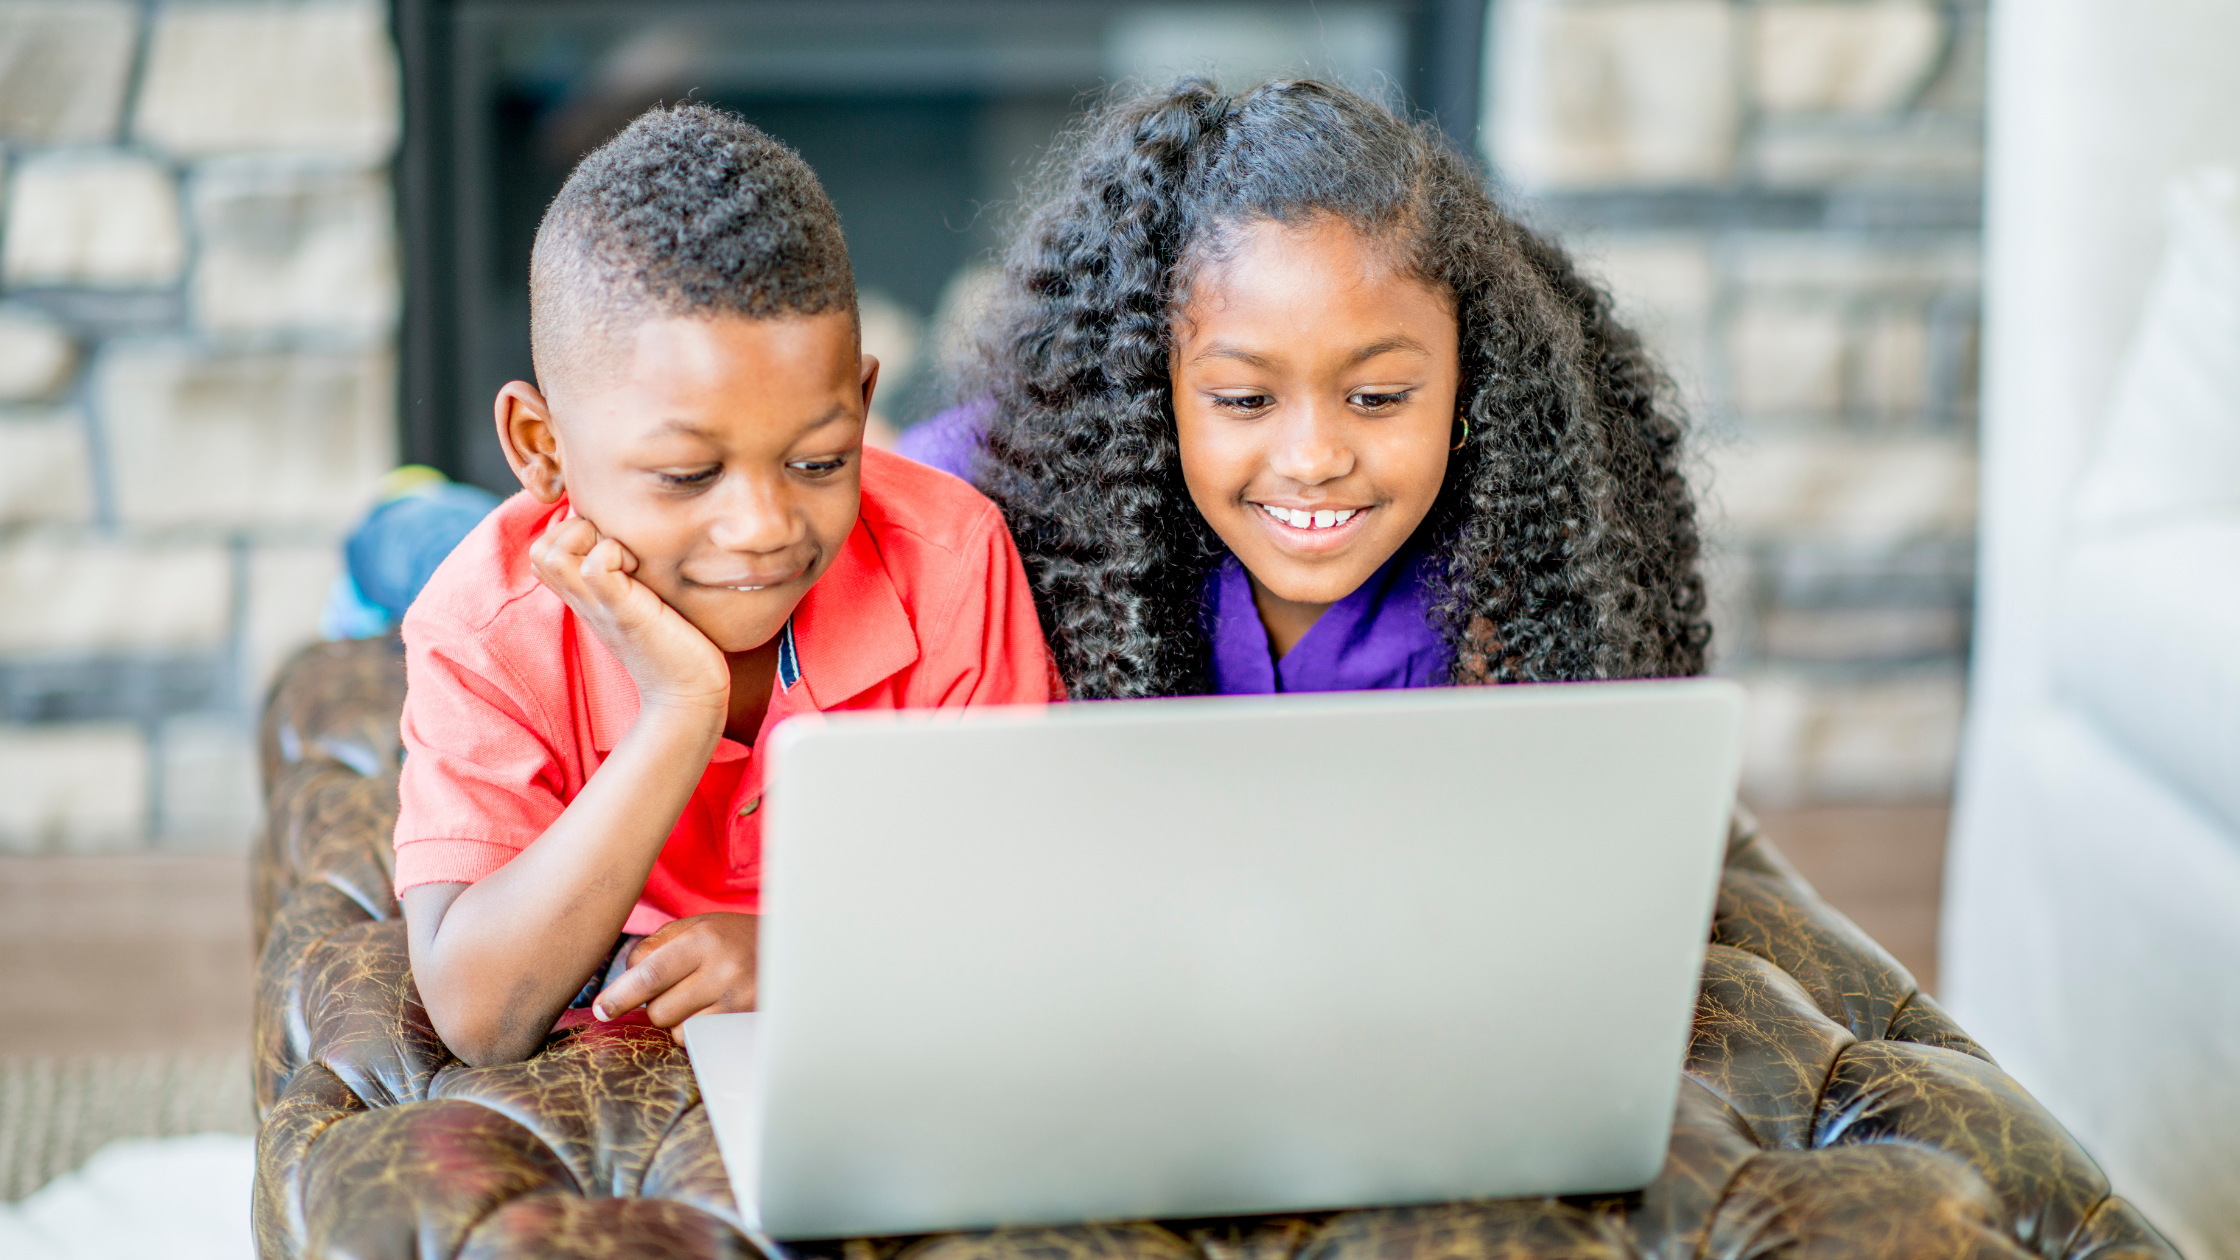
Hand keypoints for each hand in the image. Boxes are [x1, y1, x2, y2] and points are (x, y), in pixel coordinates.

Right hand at [530, 511, 727, 714]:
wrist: (688, 694)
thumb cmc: (675, 645)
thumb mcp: (642, 601)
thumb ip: (629, 576)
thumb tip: (637, 540)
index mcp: (585, 597)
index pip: (543, 552)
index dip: (572, 532)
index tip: (613, 545)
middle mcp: (583, 600)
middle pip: (538, 550)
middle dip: (576, 530)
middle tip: (618, 548)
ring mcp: (598, 607)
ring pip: (550, 553)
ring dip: (589, 538)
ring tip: (626, 558)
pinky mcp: (623, 612)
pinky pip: (594, 566)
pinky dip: (613, 552)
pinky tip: (638, 568)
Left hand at [592, 913, 758, 1026]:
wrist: (792, 948)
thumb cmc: (733, 937)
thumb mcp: (695, 926)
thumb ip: (655, 947)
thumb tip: (622, 981)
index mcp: (704, 939)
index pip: (650, 974)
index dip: (620, 996)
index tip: (601, 1010)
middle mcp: (723, 970)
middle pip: (659, 1010)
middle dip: (656, 1005)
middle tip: (674, 989)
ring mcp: (738, 1001)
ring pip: (678, 1032)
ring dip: (678, 1021)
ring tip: (699, 999)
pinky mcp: (747, 1023)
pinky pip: (700, 1042)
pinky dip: (696, 1032)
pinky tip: (712, 1012)